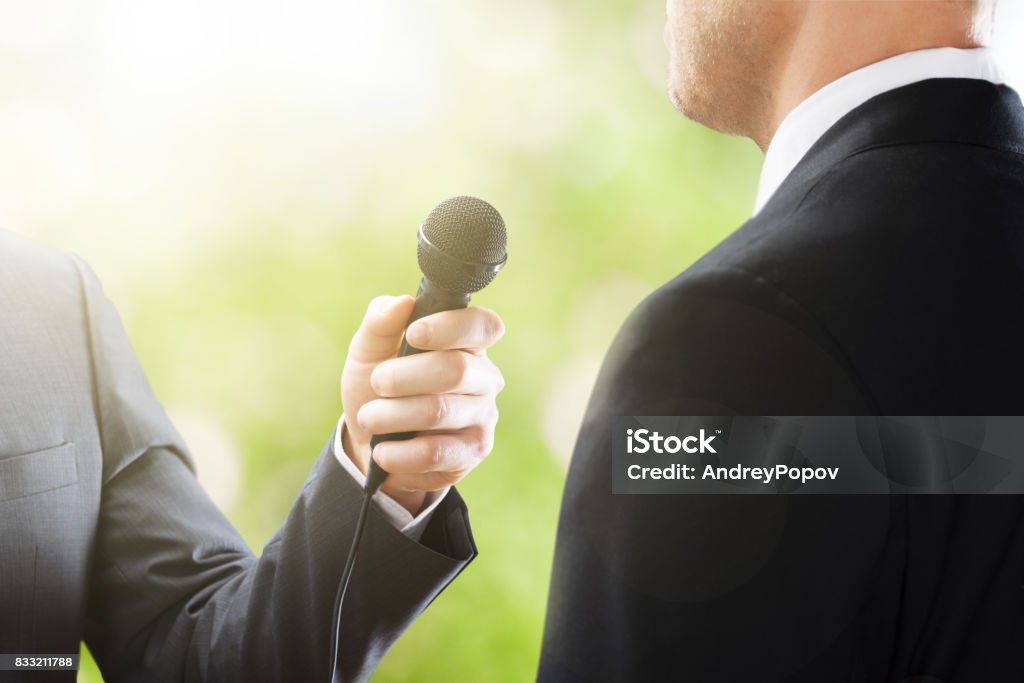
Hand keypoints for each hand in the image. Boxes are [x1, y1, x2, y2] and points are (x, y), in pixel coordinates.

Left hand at [340, 295, 504, 513]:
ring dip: (392, 415)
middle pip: (456, 370)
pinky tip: (382, 451)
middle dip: (403, 376)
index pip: (483, 325)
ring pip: (440, 410)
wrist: (372, 442)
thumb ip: (381, 323)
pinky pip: (436, 452)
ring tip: (368, 418)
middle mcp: (484, 377)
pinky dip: (400, 452)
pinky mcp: (472, 453)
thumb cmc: (378, 387)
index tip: (414, 334)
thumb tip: (401, 303)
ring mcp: (483, 416)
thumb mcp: (368, 350)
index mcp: (467, 343)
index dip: (451, 327)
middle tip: (377, 384)